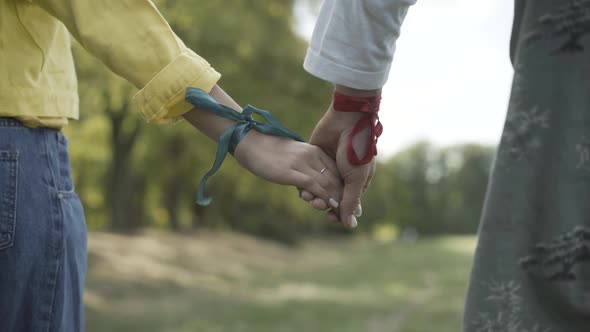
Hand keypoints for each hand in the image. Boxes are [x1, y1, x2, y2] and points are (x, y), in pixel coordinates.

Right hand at [233, 129, 342, 207]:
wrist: (250, 142)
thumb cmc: (269, 151)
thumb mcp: (293, 156)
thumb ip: (306, 166)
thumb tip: (313, 182)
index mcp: (315, 151)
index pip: (337, 170)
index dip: (346, 187)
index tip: (352, 202)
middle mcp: (313, 156)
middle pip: (336, 178)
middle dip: (346, 197)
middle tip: (355, 213)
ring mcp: (303, 163)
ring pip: (328, 183)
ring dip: (339, 200)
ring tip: (347, 214)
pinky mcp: (293, 172)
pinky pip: (315, 186)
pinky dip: (326, 197)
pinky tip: (333, 205)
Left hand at [301, 86, 379, 227]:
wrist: (346, 121)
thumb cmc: (356, 150)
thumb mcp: (355, 178)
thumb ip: (350, 201)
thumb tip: (350, 226)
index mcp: (357, 181)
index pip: (347, 204)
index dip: (339, 212)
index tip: (330, 217)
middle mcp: (342, 176)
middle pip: (330, 198)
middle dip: (323, 204)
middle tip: (317, 205)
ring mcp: (327, 167)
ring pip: (317, 188)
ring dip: (313, 195)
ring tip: (308, 198)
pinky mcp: (314, 158)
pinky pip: (307, 175)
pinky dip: (304, 183)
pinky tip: (301, 189)